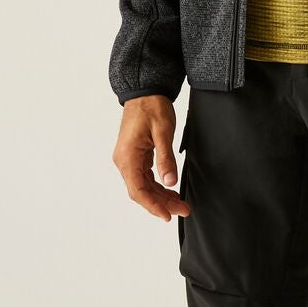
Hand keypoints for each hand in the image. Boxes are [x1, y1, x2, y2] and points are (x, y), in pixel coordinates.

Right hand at [112, 95, 191, 221]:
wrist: (145, 91)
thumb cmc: (152, 107)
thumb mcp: (162, 131)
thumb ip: (165, 158)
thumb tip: (170, 181)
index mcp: (128, 156)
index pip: (138, 190)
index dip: (153, 206)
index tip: (168, 216)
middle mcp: (124, 160)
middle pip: (141, 191)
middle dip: (161, 204)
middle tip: (183, 210)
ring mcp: (128, 158)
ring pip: (143, 186)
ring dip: (160, 196)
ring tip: (180, 203)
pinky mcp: (135, 156)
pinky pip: (144, 177)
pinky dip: (157, 186)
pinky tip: (170, 190)